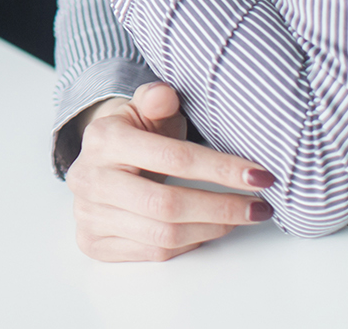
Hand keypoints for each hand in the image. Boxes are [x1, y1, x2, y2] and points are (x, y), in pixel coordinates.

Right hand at [66, 82, 274, 261]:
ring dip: (212, 228)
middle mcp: (90, 179)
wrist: (94, 163)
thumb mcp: (143, 109)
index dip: (220, 169)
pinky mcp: (94, 242)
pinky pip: (154, 252)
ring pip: (164, 234)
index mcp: (103, 140)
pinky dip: (190, 242)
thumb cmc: (130, 134)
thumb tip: (166, 95)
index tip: (259, 176)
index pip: (172, 158)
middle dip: (222, 208)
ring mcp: (89, 215)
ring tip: (240, 217)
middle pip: (167, 205)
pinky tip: (208, 228)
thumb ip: (156, 99)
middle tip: (258, 207)